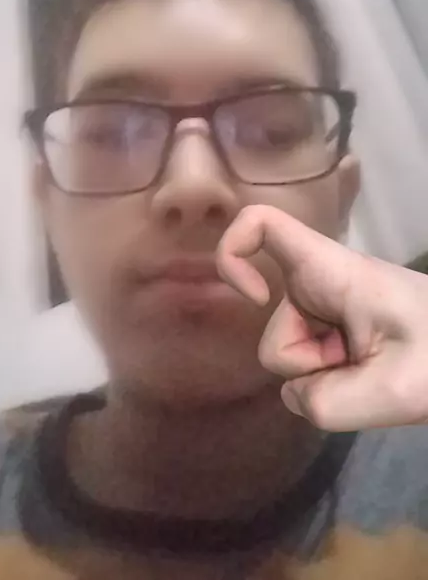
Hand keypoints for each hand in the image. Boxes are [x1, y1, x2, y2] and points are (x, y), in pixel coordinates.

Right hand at [217, 205, 427, 431]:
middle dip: (305, 365)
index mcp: (329, 271)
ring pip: (292, 354)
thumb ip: (326, 403)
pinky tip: (368, 379)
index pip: (262, 223)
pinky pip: (311, 364)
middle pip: (274, 328)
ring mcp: (328, 309)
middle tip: (360, 369)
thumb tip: (297, 397)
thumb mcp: (395, 391)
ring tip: (372, 374)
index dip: (232, 254)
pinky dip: (332, 380)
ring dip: (324, 376)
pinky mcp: (338, 330)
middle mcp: (319, 284)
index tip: (254, 299)